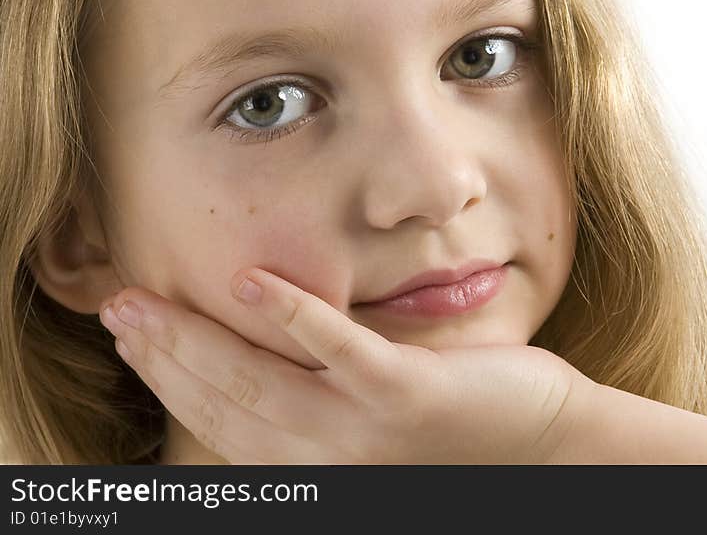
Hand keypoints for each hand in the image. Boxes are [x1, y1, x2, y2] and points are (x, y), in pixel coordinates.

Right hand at [98, 267, 588, 463]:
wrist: (547, 448)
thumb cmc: (463, 428)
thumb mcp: (376, 422)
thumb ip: (323, 394)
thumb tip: (270, 349)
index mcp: (320, 465)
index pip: (223, 422)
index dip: (168, 380)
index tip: (131, 335)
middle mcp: (332, 460)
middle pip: (226, 405)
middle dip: (164, 357)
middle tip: (116, 309)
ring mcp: (367, 432)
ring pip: (263, 385)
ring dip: (200, 340)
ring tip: (150, 301)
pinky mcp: (409, 396)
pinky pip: (342, 355)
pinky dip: (294, 318)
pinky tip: (251, 284)